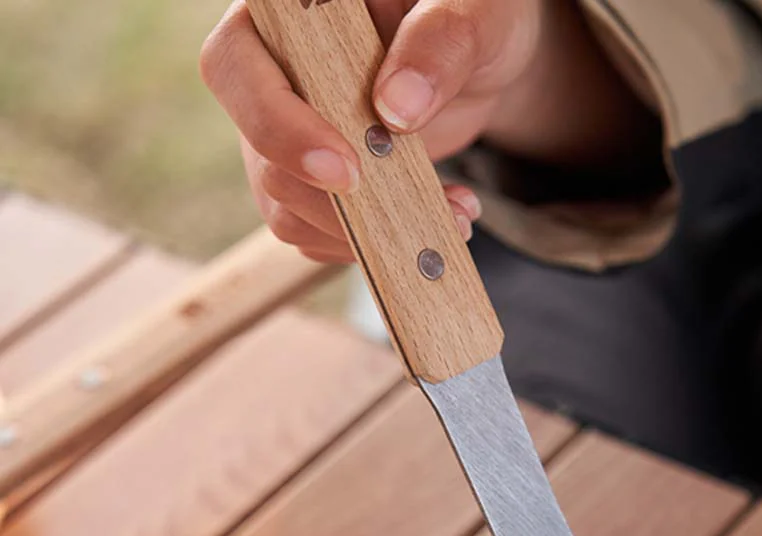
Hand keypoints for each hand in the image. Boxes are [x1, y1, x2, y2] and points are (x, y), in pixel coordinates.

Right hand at [201, 0, 545, 262]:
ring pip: (290, 210)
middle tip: (428, 211)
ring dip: (369, 233)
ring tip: (456, 214)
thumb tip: (395, 107)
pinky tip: (441, 218)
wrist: (482, 64)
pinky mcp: (315, 183)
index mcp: (290, 11)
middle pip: (265, 160)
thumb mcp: (476, 14)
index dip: (278, 126)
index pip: (236, 66)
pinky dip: (380, 242)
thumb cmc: (475, 17)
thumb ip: (440, 43)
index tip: (347, 172)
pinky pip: (323, 233)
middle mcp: (273, 75)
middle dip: (344, 204)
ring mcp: (290, 136)